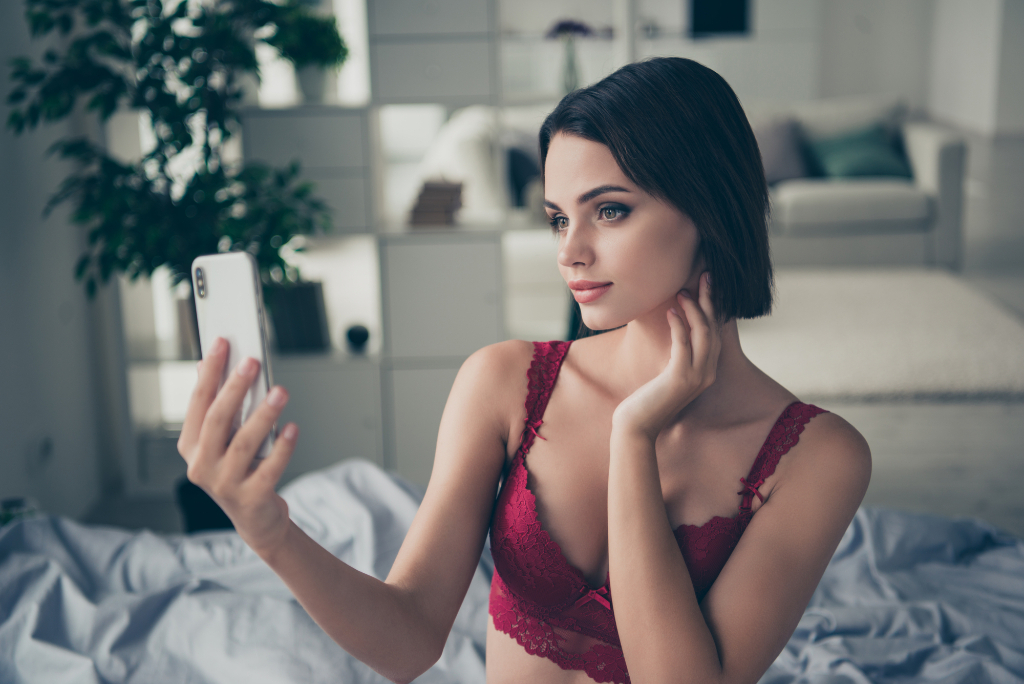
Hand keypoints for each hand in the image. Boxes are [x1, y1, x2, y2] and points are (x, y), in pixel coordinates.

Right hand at [177, 337, 297, 555]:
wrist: (256, 519)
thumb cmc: (240, 471)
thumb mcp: (223, 439)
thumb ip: (216, 405)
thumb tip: (208, 364)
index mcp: (191, 446)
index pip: (198, 403)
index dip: (210, 372)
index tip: (223, 343)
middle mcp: (202, 465)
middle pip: (217, 420)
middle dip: (234, 388)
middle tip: (252, 362)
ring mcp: (224, 484)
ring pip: (243, 443)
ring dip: (263, 415)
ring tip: (280, 392)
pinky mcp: (250, 498)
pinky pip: (269, 468)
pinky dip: (282, 448)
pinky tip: (292, 428)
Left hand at [612, 272, 721, 439]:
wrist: (637, 426)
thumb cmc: (647, 399)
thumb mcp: (666, 373)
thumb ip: (676, 355)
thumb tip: (675, 329)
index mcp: (706, 370)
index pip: (715, 332)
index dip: (713, 307)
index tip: (707, 284)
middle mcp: (707, 372)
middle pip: (713, 328)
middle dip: (710, 300)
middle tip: (705, 275)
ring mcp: (696, 377)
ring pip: (703, 334)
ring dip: (694, 309)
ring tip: (682, 291)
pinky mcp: (680, 379)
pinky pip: (683, 345)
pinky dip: (679, 326)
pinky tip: (671, 312)